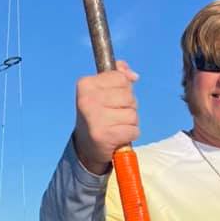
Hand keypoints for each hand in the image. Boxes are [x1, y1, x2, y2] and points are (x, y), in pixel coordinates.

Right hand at [74, 60, 139, 174]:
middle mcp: (88, 99)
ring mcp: (95, 118)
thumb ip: (118, 76)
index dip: (124, 89)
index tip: (112, 99)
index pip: (121, 78)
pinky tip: (118, 136)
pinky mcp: (105, 135)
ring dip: (130, 122)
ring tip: (116, 125)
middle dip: (129, 106)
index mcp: (86, 84)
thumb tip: (133, 75)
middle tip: (115, 115)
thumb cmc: (99, 115)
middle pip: (129, 97)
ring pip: (133, 114)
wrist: (87, 146)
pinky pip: (133, 130)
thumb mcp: (103, 91)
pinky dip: (130, 134)